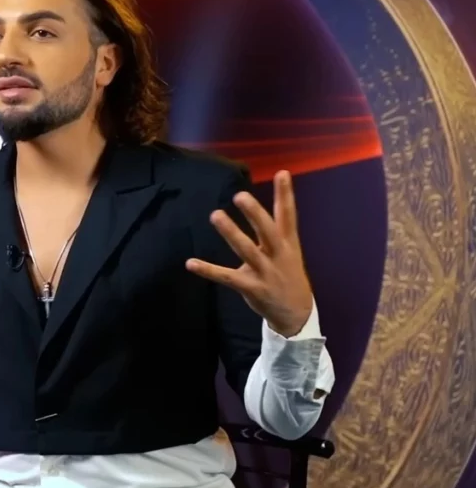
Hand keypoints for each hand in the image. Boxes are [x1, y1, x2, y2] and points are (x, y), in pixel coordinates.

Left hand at [185, 170, 312, 336]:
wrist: (296, 314)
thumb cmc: (287, 273)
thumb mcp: (290, 250)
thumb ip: (280, 226)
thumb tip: (279, 199)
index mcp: (288, 243)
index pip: (288, 215)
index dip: (285, 195)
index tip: (282, 173)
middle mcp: (278, 255)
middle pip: (267, 231)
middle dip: (254, 214)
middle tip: (240, 195)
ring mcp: (265, 272)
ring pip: (246, 250)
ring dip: (231, 233)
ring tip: (215, 214)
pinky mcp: (251, 288)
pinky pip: (226, 277)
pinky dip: (208, 270)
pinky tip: (191, 262)